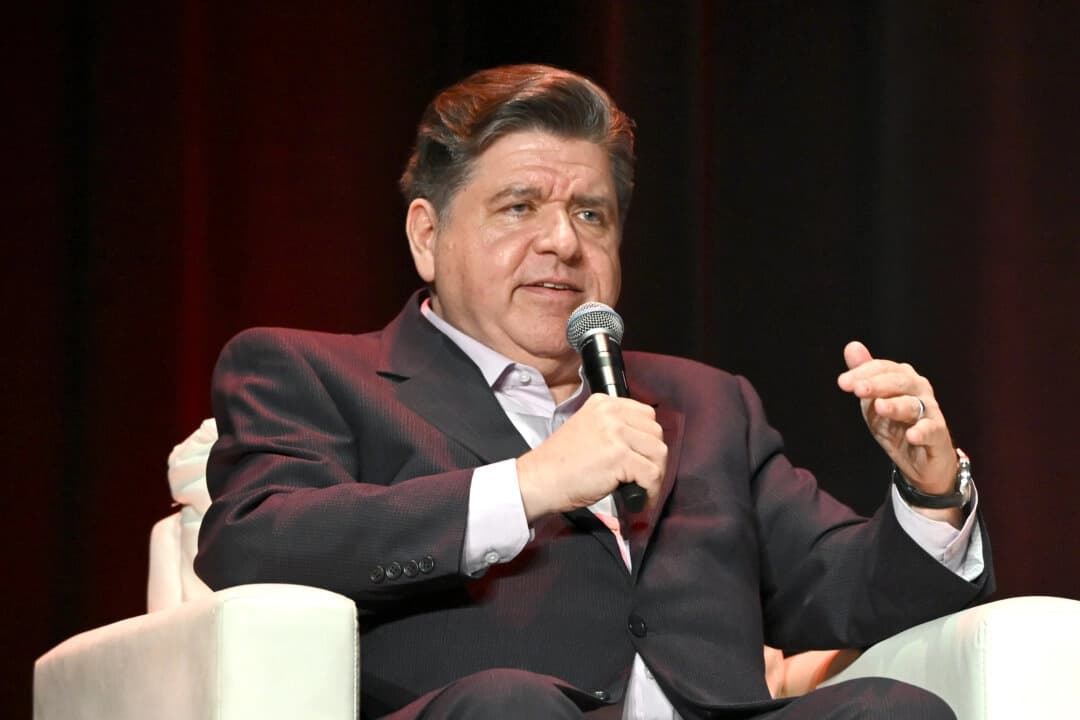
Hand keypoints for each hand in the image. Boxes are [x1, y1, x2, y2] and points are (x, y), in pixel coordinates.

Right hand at [516, 394, 666, 520]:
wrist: (540, 479)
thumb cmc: (560, 463)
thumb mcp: (587, 429)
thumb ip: (613, 429)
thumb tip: (642, 444)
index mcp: (603, 403)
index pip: (646, 414)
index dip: (648, 438)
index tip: (643, 456)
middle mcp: (611, 413)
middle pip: (655, 432)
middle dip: (654, 457)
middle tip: (645, 476)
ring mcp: (616, 433)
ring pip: (658, 452)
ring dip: (655, 474)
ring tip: (643, 488)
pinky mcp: (619, 456)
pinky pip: (651, 473)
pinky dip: (651, 490)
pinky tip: (639, 498)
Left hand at [836, 341, 957, 496]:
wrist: (920, 460)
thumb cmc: (896, 425)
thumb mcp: (874, 400)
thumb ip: (864, 375)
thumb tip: (852, 346)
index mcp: (904, 379)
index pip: (883, 368)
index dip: (863, 372)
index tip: (843, 382)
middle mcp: (919, 391)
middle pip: (900, 382)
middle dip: (878, 384)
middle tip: (858, 389)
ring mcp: (931, 412)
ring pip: (914, 405)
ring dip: (896, 405)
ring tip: (880, 407)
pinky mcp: (938, 435)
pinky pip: (931, 431)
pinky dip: (923, 432)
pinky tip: (912, 435)